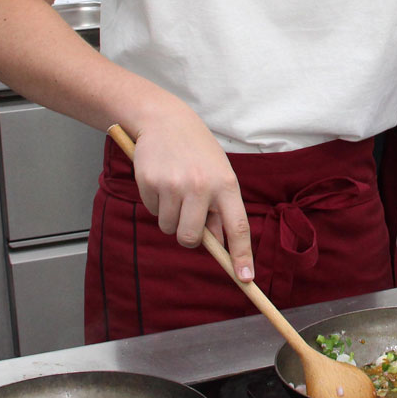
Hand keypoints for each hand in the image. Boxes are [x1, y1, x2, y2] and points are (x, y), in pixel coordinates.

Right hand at [128, 109, 253, 280]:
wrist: (164, 119)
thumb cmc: (197, 149)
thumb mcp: (218, 173)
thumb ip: (220, 208)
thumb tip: (219, 243)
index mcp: (226, 184)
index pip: (238, 227)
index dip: (242, 255)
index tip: (246, 278)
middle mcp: (201, 186)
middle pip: (192, 238)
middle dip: (188, 236)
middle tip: (187, 216)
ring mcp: (174, 185)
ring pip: (168, 227)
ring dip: (169, 216)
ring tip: (174, 188)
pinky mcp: (151, 183)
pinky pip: (151, 211)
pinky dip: (154, 202)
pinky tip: (160, 180)